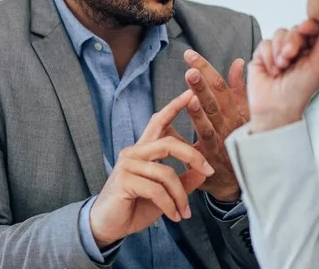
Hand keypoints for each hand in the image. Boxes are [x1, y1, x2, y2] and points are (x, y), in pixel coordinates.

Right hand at [89, 90, 215, 247]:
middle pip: (168, 143)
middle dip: (193, 156)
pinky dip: (170, 206)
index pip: (158, 122)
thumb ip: (183, 180)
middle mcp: (133, 153)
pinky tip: (175, 216)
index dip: (174, 107)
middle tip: (209, 170)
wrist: (109, 225)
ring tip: (184, 212)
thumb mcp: (166, 193)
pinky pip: (157, 191)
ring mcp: (127, 165)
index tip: (191, 93)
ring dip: (180, 196)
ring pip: (166, 173)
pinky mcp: (124, 181)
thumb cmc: (135, 206)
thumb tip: (203, 172)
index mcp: (143, 151)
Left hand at [181, 49, 249, 201]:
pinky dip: (192, 135)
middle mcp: (230, 125)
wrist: (242, 181)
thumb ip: (238, 89)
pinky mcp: (212, 160)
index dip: (206, 70)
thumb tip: (238, 62)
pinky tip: (180, 123)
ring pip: (210, 123)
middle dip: (202, 85)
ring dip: (199, 109)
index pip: (220, 86)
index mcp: (235, 112)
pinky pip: (202, 146)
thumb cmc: (240, 142)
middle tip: (190, 69)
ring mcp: (221, 143)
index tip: (189, 54)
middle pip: (215, 102)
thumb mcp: (243, 114)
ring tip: (189, 95)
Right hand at [247, 20, 318, 132]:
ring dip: (280, 50)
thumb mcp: (318, 64)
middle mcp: (296, 48)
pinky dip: (269, 57)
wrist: (276, 107)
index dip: (310, 25)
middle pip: (295, 29)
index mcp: (313, 50)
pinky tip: (272, 71)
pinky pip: (264, 43)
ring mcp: (278, 51)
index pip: (313, 28)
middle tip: (290, 57)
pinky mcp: (262, 55)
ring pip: (279, 33)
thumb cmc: (301, 90)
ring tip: (282, 68)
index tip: (307, 29)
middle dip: (293, 42)